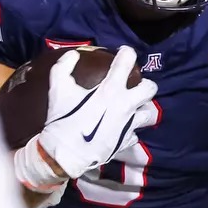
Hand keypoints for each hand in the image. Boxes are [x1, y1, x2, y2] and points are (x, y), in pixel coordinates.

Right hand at [38, 46, 157, 178]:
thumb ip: (64, 67)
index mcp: (111, 89)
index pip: (127, 61)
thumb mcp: (58, 89)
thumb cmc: (62, 120)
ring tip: (132, 108)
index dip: (126, 52)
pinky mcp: (126, 141)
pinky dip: (130, 130)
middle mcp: (126, 105)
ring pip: (149, 113)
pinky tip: (121, 129)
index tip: (122, 53)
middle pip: (150, 88)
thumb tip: (73, 54)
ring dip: (142, 109)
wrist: (64, 156)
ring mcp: (129, 125)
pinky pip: (135, 134)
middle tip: (134, 85)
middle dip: (145, 84)